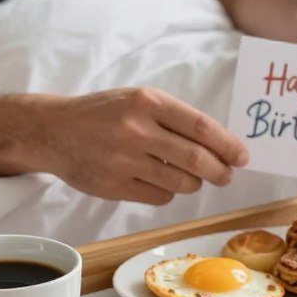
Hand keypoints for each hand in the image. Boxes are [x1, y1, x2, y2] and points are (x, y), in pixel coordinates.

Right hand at [39, 88, 248, 204]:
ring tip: (193, 178)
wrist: (53, 130)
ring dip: (195, 184)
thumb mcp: (137, 100)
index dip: (227, 145)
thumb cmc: (104, 113)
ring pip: (180, 182)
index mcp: (147, 102)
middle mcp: (136, 130)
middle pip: (196, 159)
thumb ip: (173, 118)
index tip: (242, 156)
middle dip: (220, 171)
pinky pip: (159, 196)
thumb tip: (219, 145)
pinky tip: (160, 181)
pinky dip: (168, 192)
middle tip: (227, 175)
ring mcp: (124, 160)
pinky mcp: (114, 185)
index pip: (200, 127)